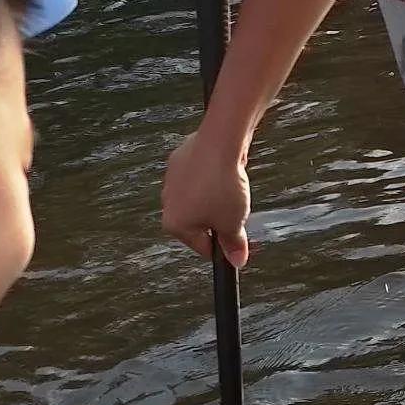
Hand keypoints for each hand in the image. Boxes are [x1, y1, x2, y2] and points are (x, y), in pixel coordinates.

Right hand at [161, 125, 252, 266]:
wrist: (220, 144)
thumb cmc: (221, 185)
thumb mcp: (233, 223)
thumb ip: (233, 244)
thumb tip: (236, 260)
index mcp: (175, 225)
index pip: (202, 247)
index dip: (224, 247)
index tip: (238, 244)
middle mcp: (167, 203)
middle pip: (198, 223)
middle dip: (219, 221)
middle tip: (238, 214)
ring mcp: (171, 180)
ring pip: (198, 200)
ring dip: (215, 200)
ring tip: (232, 192)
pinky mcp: (180, 160)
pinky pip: (198, 178)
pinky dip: (211, 180)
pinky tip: (224, 174)